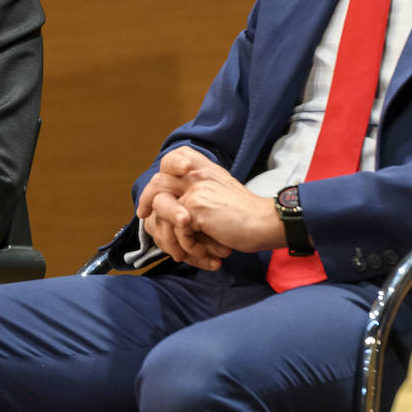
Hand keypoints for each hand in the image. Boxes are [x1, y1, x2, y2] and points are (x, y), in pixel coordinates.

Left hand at [138, 147, 284, 268]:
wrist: (268, 223)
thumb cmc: (246, 217)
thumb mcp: (220, 195)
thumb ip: (197, 194)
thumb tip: (167, 210)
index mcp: (204, 170)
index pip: (175, 157)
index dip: (164, 169)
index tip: (158, 188)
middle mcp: (197, 174)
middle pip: (156, 182)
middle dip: (146, 201)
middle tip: (143, 216)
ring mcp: (195, 189)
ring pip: (162, 211)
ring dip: (171, 237)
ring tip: (183, 253)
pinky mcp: (196, 207)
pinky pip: (177, 230)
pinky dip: (189, 247)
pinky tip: (206, 255)